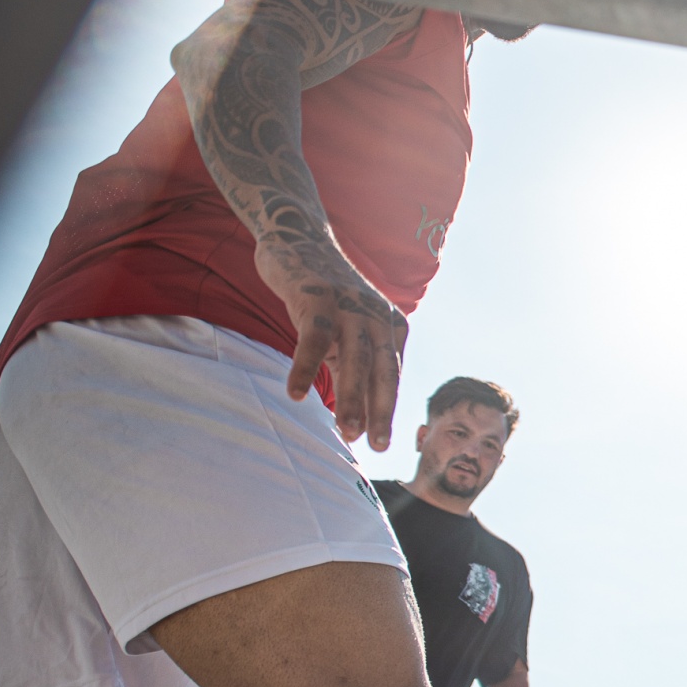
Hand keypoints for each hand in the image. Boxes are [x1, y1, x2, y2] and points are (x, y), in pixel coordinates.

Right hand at [256, 234, 407, 448]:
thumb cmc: (324, 298)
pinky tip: (294, 394)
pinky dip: (304, 367)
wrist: (298, 240)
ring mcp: (349, 305)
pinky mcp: (317, 296)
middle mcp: (377, 317)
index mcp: (391, 328)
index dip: (386, 411)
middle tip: (376, 446)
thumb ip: (351, 369)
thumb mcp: (345, 334)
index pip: (391, 377)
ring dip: (351, 397)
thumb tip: (355, 416)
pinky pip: (313, 338)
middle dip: (381, 411)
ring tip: (345, 431)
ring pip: (354, 358)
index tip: (379, 443)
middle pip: (382, 372)